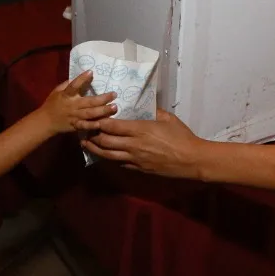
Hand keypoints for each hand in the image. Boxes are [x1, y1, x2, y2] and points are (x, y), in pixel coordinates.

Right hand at [39, 71, 116, 135]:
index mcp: (66, 95)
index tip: (91, 72)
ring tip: (114, 107)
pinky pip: (85, 126)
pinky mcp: (75, 126)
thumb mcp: (57, 91)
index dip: (82, 78)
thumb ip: (67, 84)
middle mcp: (72, 105)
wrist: (45, 122)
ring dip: (103, 111)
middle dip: (103, 98)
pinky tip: (102, 123)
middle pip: (89, 102)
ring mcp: (74, 116)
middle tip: (114, 94)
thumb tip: (79, 77)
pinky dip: (93, 125)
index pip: (74, 85)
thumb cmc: (52, 104)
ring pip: (90, 114)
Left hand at [80, 110, 205, 178]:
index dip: (98, 121)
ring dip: (94, 149)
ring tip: (85, 143)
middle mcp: (133, 145)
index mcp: (140, 129)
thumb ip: (153, 111)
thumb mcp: (168, 118)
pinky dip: (109, 158)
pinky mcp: (138, 169)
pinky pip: (119, 163)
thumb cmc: (182, 136)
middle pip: (104, 141)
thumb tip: (144, 106)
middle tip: (83, 129)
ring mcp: (135, 159)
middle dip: (91, 135)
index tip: (91, 116)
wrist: (191, 160)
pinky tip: (104, 154)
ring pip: (107, 155)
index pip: (111, 126)